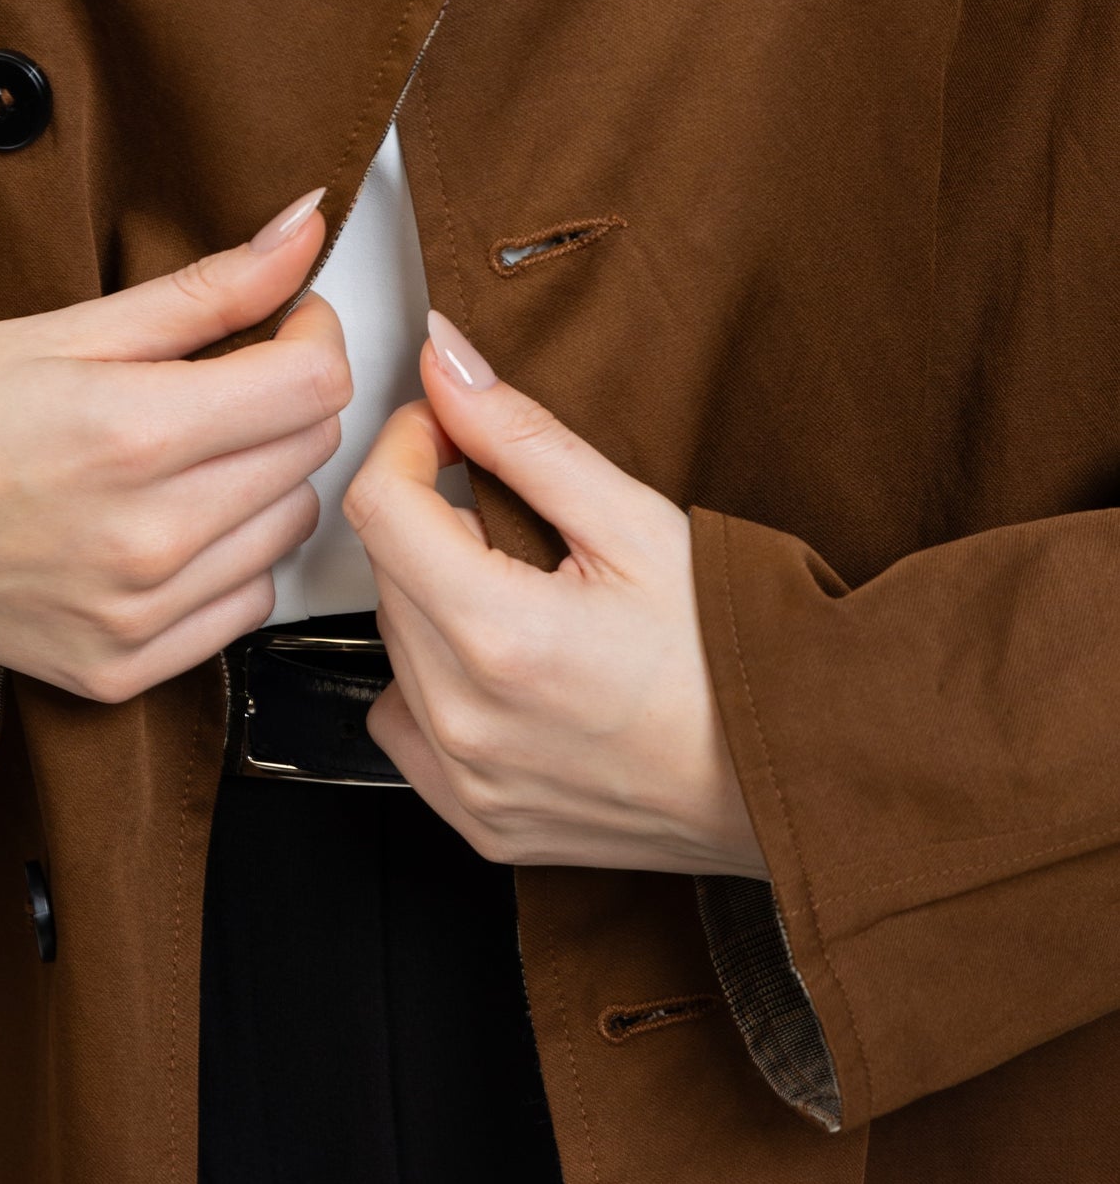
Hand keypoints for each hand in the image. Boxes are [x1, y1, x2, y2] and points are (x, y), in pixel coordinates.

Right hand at [0, 192, 349, 703]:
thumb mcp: (74, 325)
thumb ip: (210, 286)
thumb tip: (306, 228)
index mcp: (137, 434)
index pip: (316, 384)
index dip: (314, 334)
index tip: (286, 320)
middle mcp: (149, 539)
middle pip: (308, 452)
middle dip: (283, 398)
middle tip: (223, 375)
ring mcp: (137, 616)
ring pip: (288, 530)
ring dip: (262, 478)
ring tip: (189, 450)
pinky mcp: (121, 672)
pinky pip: (244, 607)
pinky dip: (229, 559)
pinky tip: (171, 523)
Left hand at [342, 311, 766, 877]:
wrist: (803, 777)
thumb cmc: (739, 654)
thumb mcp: (635, 520)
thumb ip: (521, 436)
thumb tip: (443, 359)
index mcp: (502, 636)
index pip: (380, 506)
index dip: (409, 443)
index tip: (450, 430)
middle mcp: (468, 721)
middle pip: (386, 572)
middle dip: (432, 517)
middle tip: (513, 510)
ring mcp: (471, 783)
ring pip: (395, 645)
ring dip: (434, 597)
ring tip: (529, 592)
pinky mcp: (483, 823)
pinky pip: (405, 725)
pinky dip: (434, 683)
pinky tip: (504, 666)